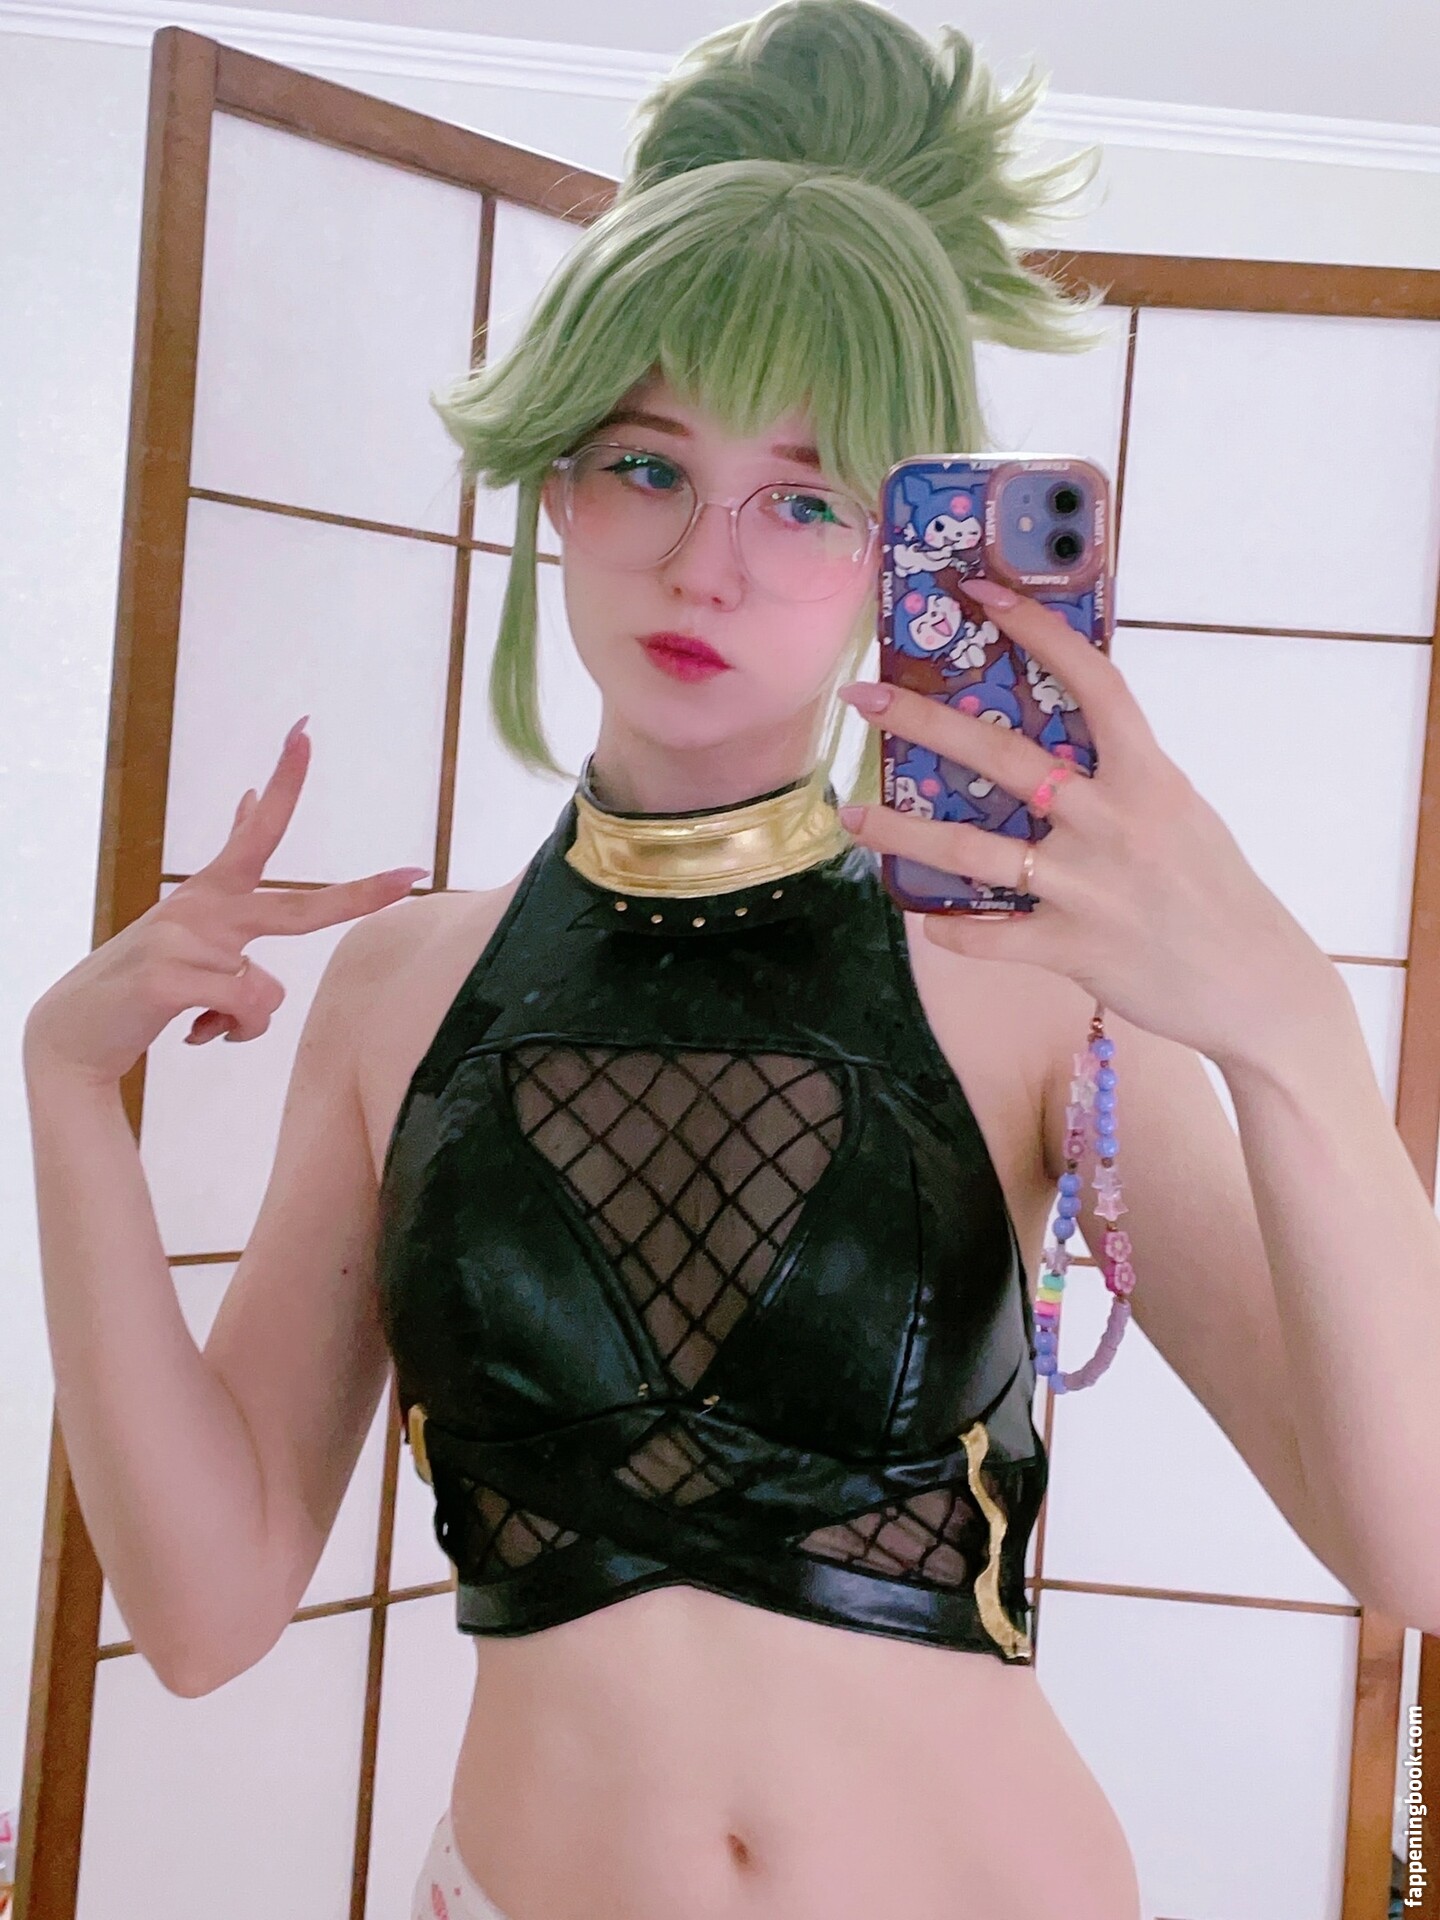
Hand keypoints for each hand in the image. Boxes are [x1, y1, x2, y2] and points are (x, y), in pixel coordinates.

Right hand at [23, 718, 429, 1086]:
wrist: (75, 1031)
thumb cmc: (148, 981)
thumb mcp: (191, 922)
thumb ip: (228, 872)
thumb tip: (248, 797)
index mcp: (209, 893)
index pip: (254, 833)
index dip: (283, 783)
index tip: (303, 732)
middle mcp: (200, 908)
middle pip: (298, 907)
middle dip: (361, 896)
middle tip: (414, 876)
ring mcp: (183, 940)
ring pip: (268, 990)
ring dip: (244, 1020)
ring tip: (202, 1019)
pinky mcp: (169, 979)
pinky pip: (245, 1011)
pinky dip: (231, 1034)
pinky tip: (194, 1032)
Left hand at [836, 577, 1334, 1068]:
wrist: (1255, 984)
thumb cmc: (1214, 892)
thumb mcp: (1180, 812)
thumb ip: (1122, 778)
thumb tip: (1055, 746)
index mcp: (1148, 776)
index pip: (1092, 681)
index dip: (1037, 630)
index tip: (981, 593)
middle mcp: (1112, 821)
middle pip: (1002, 756)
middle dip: (922, 721)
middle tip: (863, 700)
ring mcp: (1087, 886)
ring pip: (972, 850)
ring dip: (902, 833)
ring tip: (853, 817)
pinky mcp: (1071, 946)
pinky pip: (989, 934)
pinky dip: (950, 927)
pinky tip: (924, 916)